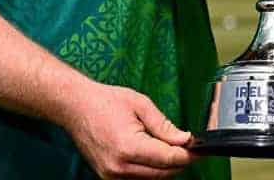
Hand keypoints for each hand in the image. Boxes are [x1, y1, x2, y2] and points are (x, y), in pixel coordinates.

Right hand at [62, 82, 194, 179]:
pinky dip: (150, 170)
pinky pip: (138, 179)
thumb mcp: (140, 104)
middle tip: (189, 148)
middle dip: (179, 162)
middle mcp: (119, 167)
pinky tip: (154, 155)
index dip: (187, 155)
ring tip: (172, 149)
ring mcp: (112, 176)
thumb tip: (185, 140)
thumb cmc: (106, 101)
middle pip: (162, 174)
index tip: (198, 148)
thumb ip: (164, 125)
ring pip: (152, 179)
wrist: (75, 107)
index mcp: (128, 147)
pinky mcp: (108, 178)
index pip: (168, 159)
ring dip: (165, 168)